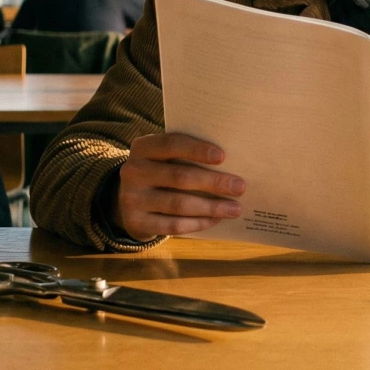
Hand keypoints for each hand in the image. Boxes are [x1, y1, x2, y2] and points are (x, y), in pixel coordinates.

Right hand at [114, 133, 246, 241]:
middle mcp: (133, 171)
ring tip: (235, 208)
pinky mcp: (136, 222)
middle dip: (213, 182)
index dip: (197, 150)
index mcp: (143, 147)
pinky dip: (197, 223)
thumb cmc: (161, 172)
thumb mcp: (166, 159)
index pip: (171, 144)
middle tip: (239, 187)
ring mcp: (132, 199)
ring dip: (211, 207)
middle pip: (179, 177)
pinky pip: (172, 225)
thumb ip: (188, 156)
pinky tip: (215, 220)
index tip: (223, 156)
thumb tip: (231, 164)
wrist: (129, 200)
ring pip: (178, 204)